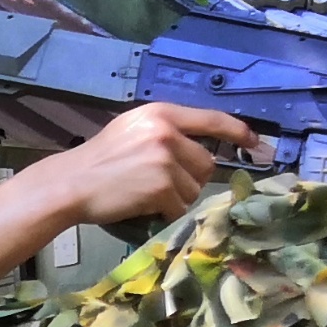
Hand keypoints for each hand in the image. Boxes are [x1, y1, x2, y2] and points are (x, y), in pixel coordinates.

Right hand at [47, 101, 250, 227]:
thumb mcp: (132, 130)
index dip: (238, 132)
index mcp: (162, 113)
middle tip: (161, 185)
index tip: (256, 143)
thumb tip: (201, 152)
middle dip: (191, 178)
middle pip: (206, 163)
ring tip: (146, 194)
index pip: (212, 119)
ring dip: (177, 198)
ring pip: (194, 188)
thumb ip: (165, 133)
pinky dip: (165, 213)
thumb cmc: (98, 160)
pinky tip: (143, 206)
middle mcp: (168, 132)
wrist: (70, 183)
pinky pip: (180, 207)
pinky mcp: (162, 186)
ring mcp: (166, 159)